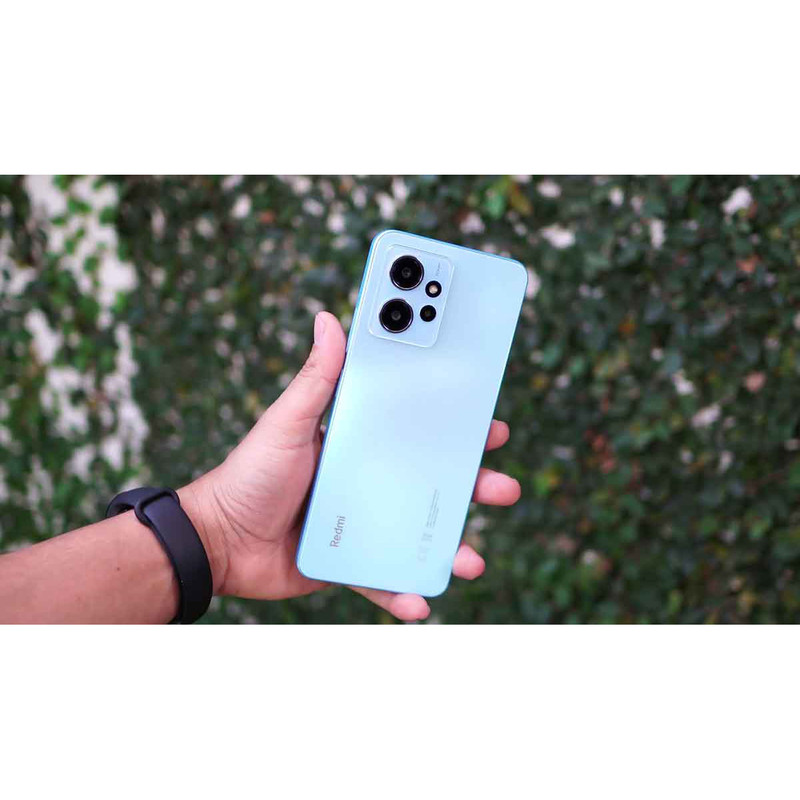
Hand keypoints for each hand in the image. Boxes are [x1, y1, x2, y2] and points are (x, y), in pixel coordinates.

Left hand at [183, 312, 520, 620]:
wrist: (216, 540)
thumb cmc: (249, 474)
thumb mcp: (287, 422)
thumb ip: (316, 378)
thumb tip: (329, 318)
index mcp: (358, 444)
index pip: (418, 430)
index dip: (456, 428)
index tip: (492, 426)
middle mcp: (366, 481)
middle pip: (431, 482)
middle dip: (472, 486)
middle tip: (504, 488)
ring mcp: (360, 523)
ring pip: (418, 533)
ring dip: (451, 546)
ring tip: (472, 559)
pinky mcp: (347, 562)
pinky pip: (383, 578)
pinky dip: (402, 591)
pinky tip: (420, 601)